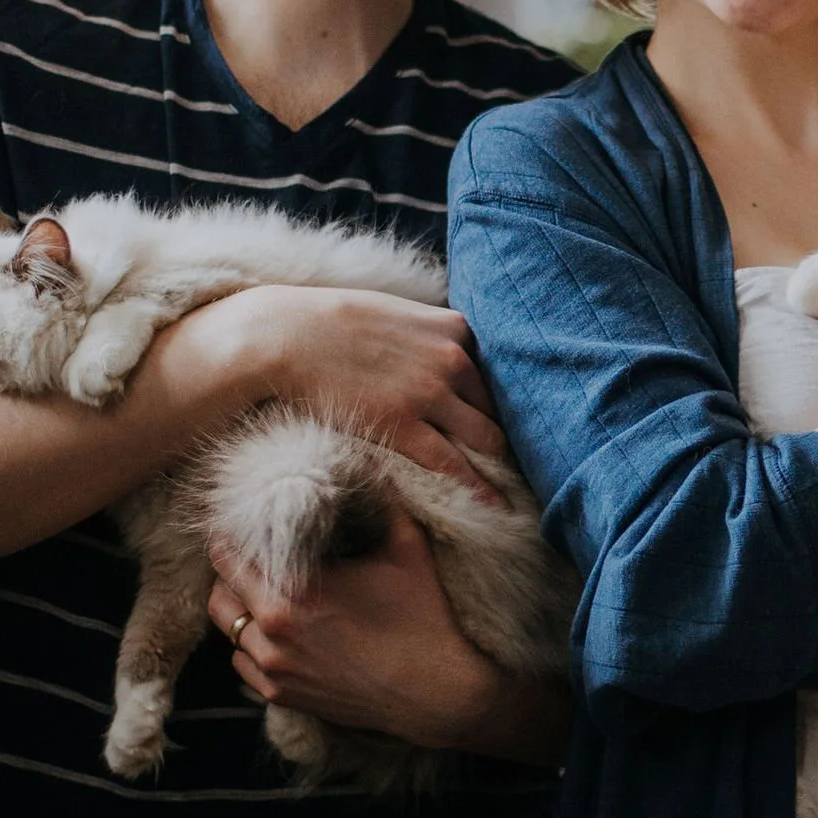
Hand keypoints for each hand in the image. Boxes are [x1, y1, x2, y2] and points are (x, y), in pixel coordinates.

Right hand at [194, 284, 507, 500]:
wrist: (286, 337)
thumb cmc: (334, 322)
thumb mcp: (397, 311)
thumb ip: (430, 332)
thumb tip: (448, 347)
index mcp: (454, 328)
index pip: (499, 372)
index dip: (510, 401)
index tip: (524, 424)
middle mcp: (452, 360)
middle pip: (498, 407)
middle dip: (516, 435)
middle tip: (531, 462)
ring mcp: (429, 395)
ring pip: (484, 438)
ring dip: (502, 465)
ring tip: (521, 489)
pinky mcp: (403, 426)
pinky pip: (453, 465)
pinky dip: (479, 488)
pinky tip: (496, 506)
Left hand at [208, 515, 568, 765]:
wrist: (439, 692)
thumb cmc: (424, 616)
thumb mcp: (405, 547)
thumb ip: (377, 497)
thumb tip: (361, 457)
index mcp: (291, 593)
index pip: (227, 554)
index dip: (229, 531)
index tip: (240, 518)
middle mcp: (272, 635)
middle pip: (219, 591)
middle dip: (231, 568)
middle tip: (252, 550)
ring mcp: (274, 670)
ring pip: (228, 629)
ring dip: (239, 606)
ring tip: (264, 588)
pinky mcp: (283, 696)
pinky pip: (242, 663)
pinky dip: (251, 644)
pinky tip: (278, 629)